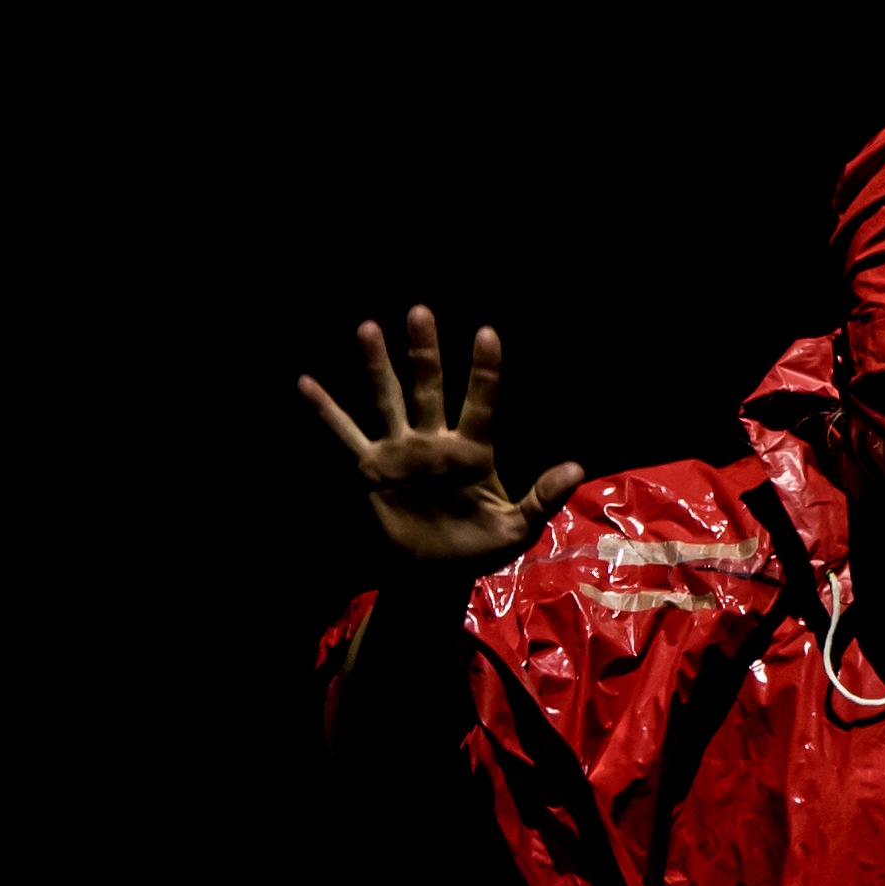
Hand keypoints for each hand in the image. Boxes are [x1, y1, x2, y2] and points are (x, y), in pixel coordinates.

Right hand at [298, 308, 585, 568]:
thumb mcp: (517, 527)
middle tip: (420, 311)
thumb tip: (577, 469)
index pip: (481, 401)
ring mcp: (401, 452)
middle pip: (428, 387)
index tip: (486, 334)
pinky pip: (345, 436)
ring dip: (377, 366)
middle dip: (424, 351)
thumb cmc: (480, 547)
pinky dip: (326, 412)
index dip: (484, 370)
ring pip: (387, 400)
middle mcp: (434, 442)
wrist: (436, 574)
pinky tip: (307, 384)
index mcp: (473, 451)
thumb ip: (543, 498)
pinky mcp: (371, 470)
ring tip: (368, 327)